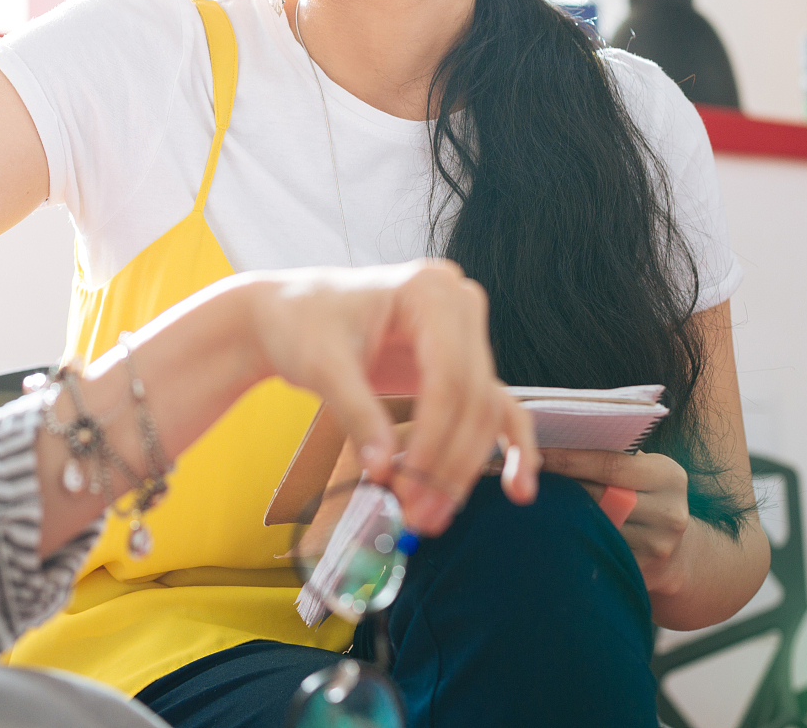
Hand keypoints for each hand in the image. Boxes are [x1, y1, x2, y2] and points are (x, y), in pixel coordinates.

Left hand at [246, 259, 539, 533]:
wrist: (289, 313)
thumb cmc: (301, 325)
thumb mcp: (321, 366)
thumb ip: (357, 415)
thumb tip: (384, 472)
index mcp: (429, 289)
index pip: (448, 375)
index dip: (433, 436)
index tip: (406, 484)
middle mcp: (459, 304)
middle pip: (471, 397)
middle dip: (447, 463)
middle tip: (418, 516)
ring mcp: (466, 332)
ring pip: (484, 412)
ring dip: (462, 469)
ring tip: (432, 517)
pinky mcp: (461, 363)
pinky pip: (494, 407)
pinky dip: (507, 447)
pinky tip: (517, 487)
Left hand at [540, 448, 692, 593]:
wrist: (679, 553)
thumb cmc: (646, 497)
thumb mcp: (645, 471)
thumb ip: (613, 456)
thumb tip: (552, 437)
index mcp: (668, 477)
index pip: (608, 464)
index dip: (566, 459)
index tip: (532, 452)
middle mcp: (668, 512)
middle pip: (597, 496)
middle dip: (556, 484)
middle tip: (519, 474)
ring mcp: (656, 547)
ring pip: (594, 526)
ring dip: (558, 514)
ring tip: (528, 500)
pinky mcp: (641, 572)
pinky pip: (597, 551)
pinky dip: (571, 538)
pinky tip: (547, 530)